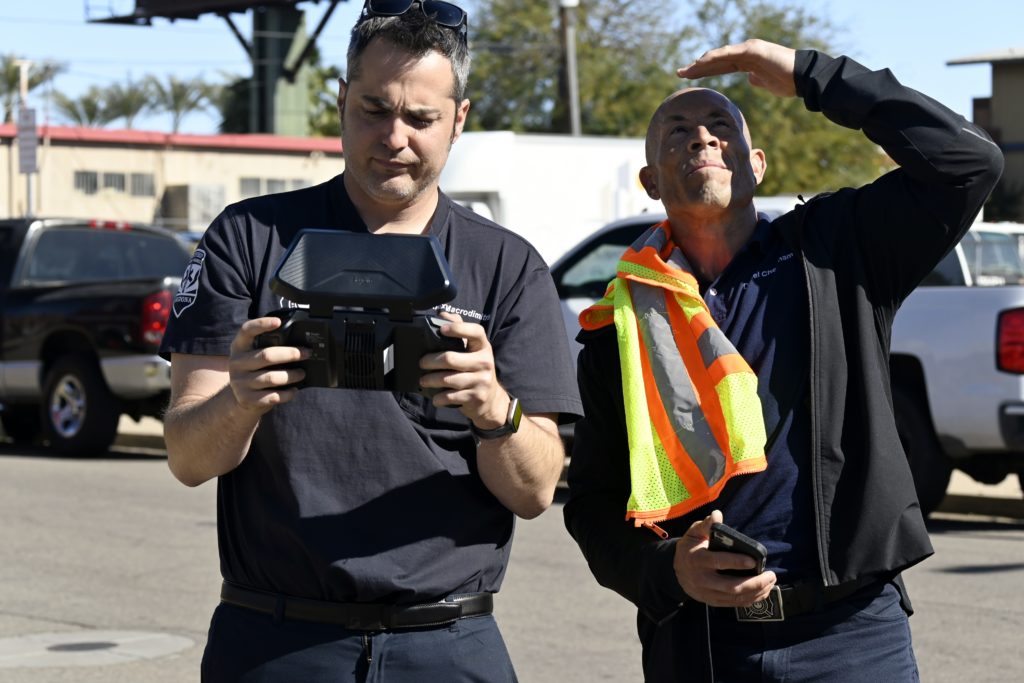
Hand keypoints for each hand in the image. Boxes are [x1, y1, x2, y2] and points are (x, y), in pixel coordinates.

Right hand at [227, 317, 309, 412]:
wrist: (241, 399)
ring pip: (271, 378)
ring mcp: (240, 382)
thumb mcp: (255, 355)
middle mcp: (236, 362)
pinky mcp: (247, 399)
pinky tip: (293, 390)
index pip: (246, 330)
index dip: (261, 324)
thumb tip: (299, 343)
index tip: (278, 322)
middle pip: (266, 355)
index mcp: (239, 347)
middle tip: (306, 354)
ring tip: (302, 373)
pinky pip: (272, 396)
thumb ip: (269, 347)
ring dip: (292, 375)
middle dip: (290, 354)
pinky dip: (287, 394)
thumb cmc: (256, 371)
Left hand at [419, 311, 508, 428]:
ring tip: (423, 380)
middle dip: (430, 361)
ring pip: (447, 379)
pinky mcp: (475, 397)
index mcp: (483, 347)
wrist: (491, 398)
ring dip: (430, 380)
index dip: (458, 328)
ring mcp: (481, 381)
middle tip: (421, 363)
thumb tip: (442, 313)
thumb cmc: (476, 369)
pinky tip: (435, 396)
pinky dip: (438, 397)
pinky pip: (450, 397)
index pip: (475, 332)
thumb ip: (460, 329)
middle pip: (450, 358)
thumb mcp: (473, 349)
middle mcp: (485, 363)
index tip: (441, 329)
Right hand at [672, 510, 777, 607]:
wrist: (676, 570)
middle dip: (754, 582)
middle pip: (731, 586)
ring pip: (735, 597)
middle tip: (771, 575)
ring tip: (770, 583)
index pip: (718, 562)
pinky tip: (762, 592)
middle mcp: (702, 579)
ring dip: (756, 592)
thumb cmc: (690, 548)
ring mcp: (707, 593)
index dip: (736, 562)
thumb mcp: (694, 533)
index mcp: (697, 559)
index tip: (753, 560)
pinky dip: (751, 599)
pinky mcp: (712, 601)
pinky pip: (734, 604)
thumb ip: (706, 525)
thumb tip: (717, 515)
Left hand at [677, 39, 797, 97]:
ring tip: (686, 70)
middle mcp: (746, 53)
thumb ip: (757, 79)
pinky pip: (729, 54)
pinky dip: (715, 57)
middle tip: (678, 73)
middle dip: (696, 67)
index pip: (720, 66)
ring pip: (719, 56)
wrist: (803, 78)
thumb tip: (749, 78)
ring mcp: (749, 50)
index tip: (688, 78)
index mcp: (747, 62)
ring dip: (701, 63)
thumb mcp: (767, 83)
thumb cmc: (788, 81)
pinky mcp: (753, 50)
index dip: (704, 71)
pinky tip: (701, 62)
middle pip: (716, 60)